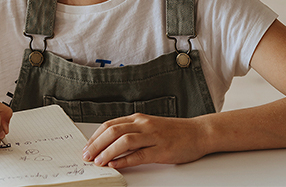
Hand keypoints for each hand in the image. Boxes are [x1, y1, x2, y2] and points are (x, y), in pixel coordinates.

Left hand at [82, 113, 207, 168]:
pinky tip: (115, 165)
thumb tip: (109, 144)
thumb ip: (132, 132)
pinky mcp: (161, 150)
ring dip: (108, 151)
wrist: (199, 132)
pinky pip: (139, 155)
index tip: (86, 147)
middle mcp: (143, 125)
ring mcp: (153, 137)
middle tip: (86, 155)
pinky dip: (125, 160)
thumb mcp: (149, 127)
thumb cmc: (174, 132)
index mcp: (138, 119)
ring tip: (98, 161)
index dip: (95, 136)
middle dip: (96, 144)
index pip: (110, 125)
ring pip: (124, 141)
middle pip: (113, 131)